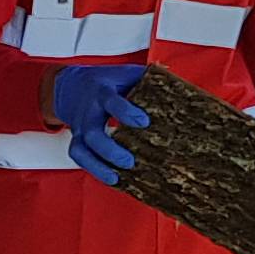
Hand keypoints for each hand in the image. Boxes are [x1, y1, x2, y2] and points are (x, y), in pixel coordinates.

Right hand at [52, 61, 148, 183]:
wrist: (72, 85)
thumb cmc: (109, 81)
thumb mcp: (126, 74)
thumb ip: (148, 80)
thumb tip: (182, 88)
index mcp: (102, 91)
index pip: (110, 101)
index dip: (125, 111)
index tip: (143, 122)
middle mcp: (88, 111)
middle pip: (92, 133)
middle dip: (109, 149)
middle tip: (129, 161)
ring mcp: (80, 127)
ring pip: (81, 149)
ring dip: (97, 166)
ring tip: (116, 178)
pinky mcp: (77, 140)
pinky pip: (80, 157)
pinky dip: (94, 170)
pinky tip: (112, 179)